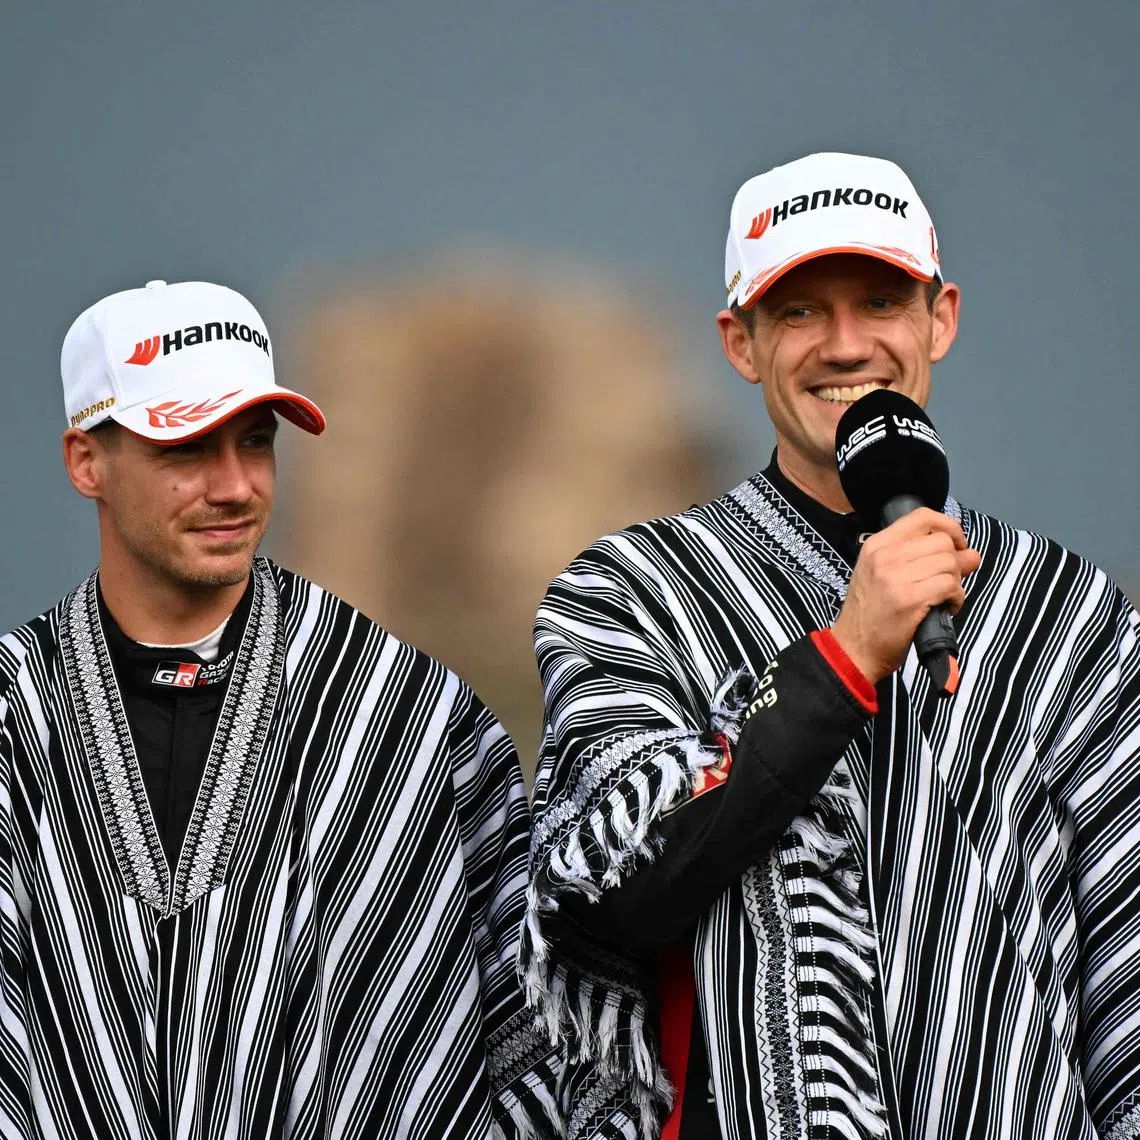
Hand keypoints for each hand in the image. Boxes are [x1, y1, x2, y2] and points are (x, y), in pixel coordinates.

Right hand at [831, 509, 980, 685]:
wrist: (853, 649)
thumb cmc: (870, 613)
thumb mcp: (885, 576)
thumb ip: (922, 559)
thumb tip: (971, 554)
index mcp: (877, 545)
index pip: (923, 517)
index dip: (949, 527)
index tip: (956, 546)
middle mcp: (885, 556)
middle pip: (942, 542)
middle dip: (954, 562)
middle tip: (946, 583)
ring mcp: (896, 577)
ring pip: (950, 563)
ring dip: (955, 583)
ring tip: (943, 598)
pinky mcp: (910, 599)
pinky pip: (950, 586)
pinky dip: (956, 598)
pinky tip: (945, 608)